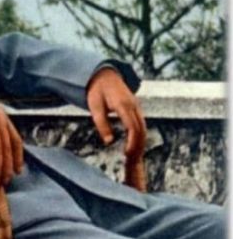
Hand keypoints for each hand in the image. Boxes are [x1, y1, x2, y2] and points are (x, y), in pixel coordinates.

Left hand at [86, 67, 146, 191]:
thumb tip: (108, 142)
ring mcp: (137, 107)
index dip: (132, 142)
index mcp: (123, 105)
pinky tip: (134, 147)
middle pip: (141, 129)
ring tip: (134, 159)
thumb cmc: (97, 91)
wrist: (104, 75)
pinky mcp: (136, 109)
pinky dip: (139, 137)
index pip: (133, 127)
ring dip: (140, 143)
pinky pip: (141, 125)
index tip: (127, 155)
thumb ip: (102, 124)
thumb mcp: (94, 107)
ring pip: (143, 128)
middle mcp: (134, 106)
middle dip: (138, 146)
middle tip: (132, 162)